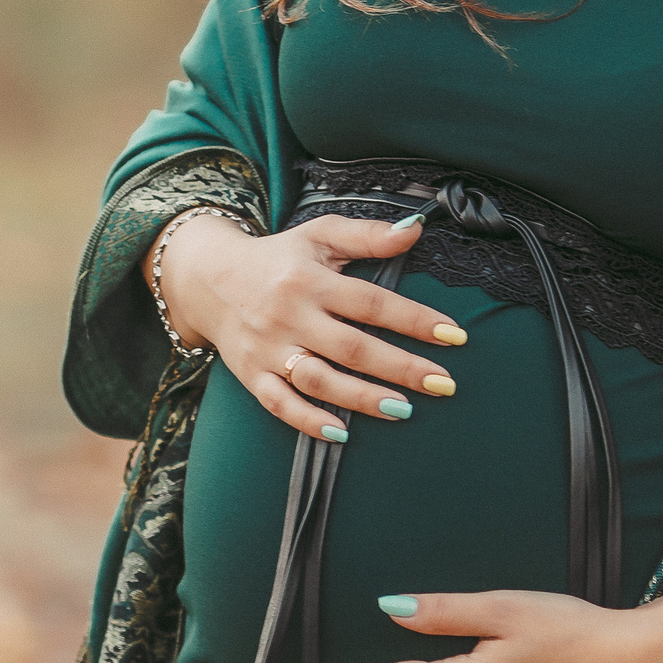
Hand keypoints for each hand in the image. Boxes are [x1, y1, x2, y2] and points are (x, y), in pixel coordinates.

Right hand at [152, 212, 465, 436]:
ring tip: (405, 410)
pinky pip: (279, 404)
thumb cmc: (277, 258)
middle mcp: (289, 315)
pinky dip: (308, 420)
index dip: (414, 319)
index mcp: (310, 279)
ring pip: (319, 380)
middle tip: (445, 384)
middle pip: (352, 347)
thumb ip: (368, 235)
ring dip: (363, 398)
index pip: (371, 302)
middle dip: (402, 367)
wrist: (207, 277)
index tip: (455, 335)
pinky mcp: (251, 374)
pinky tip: (342, 433)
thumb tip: (416, 229)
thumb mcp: (319, 235)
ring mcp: (268, 347)